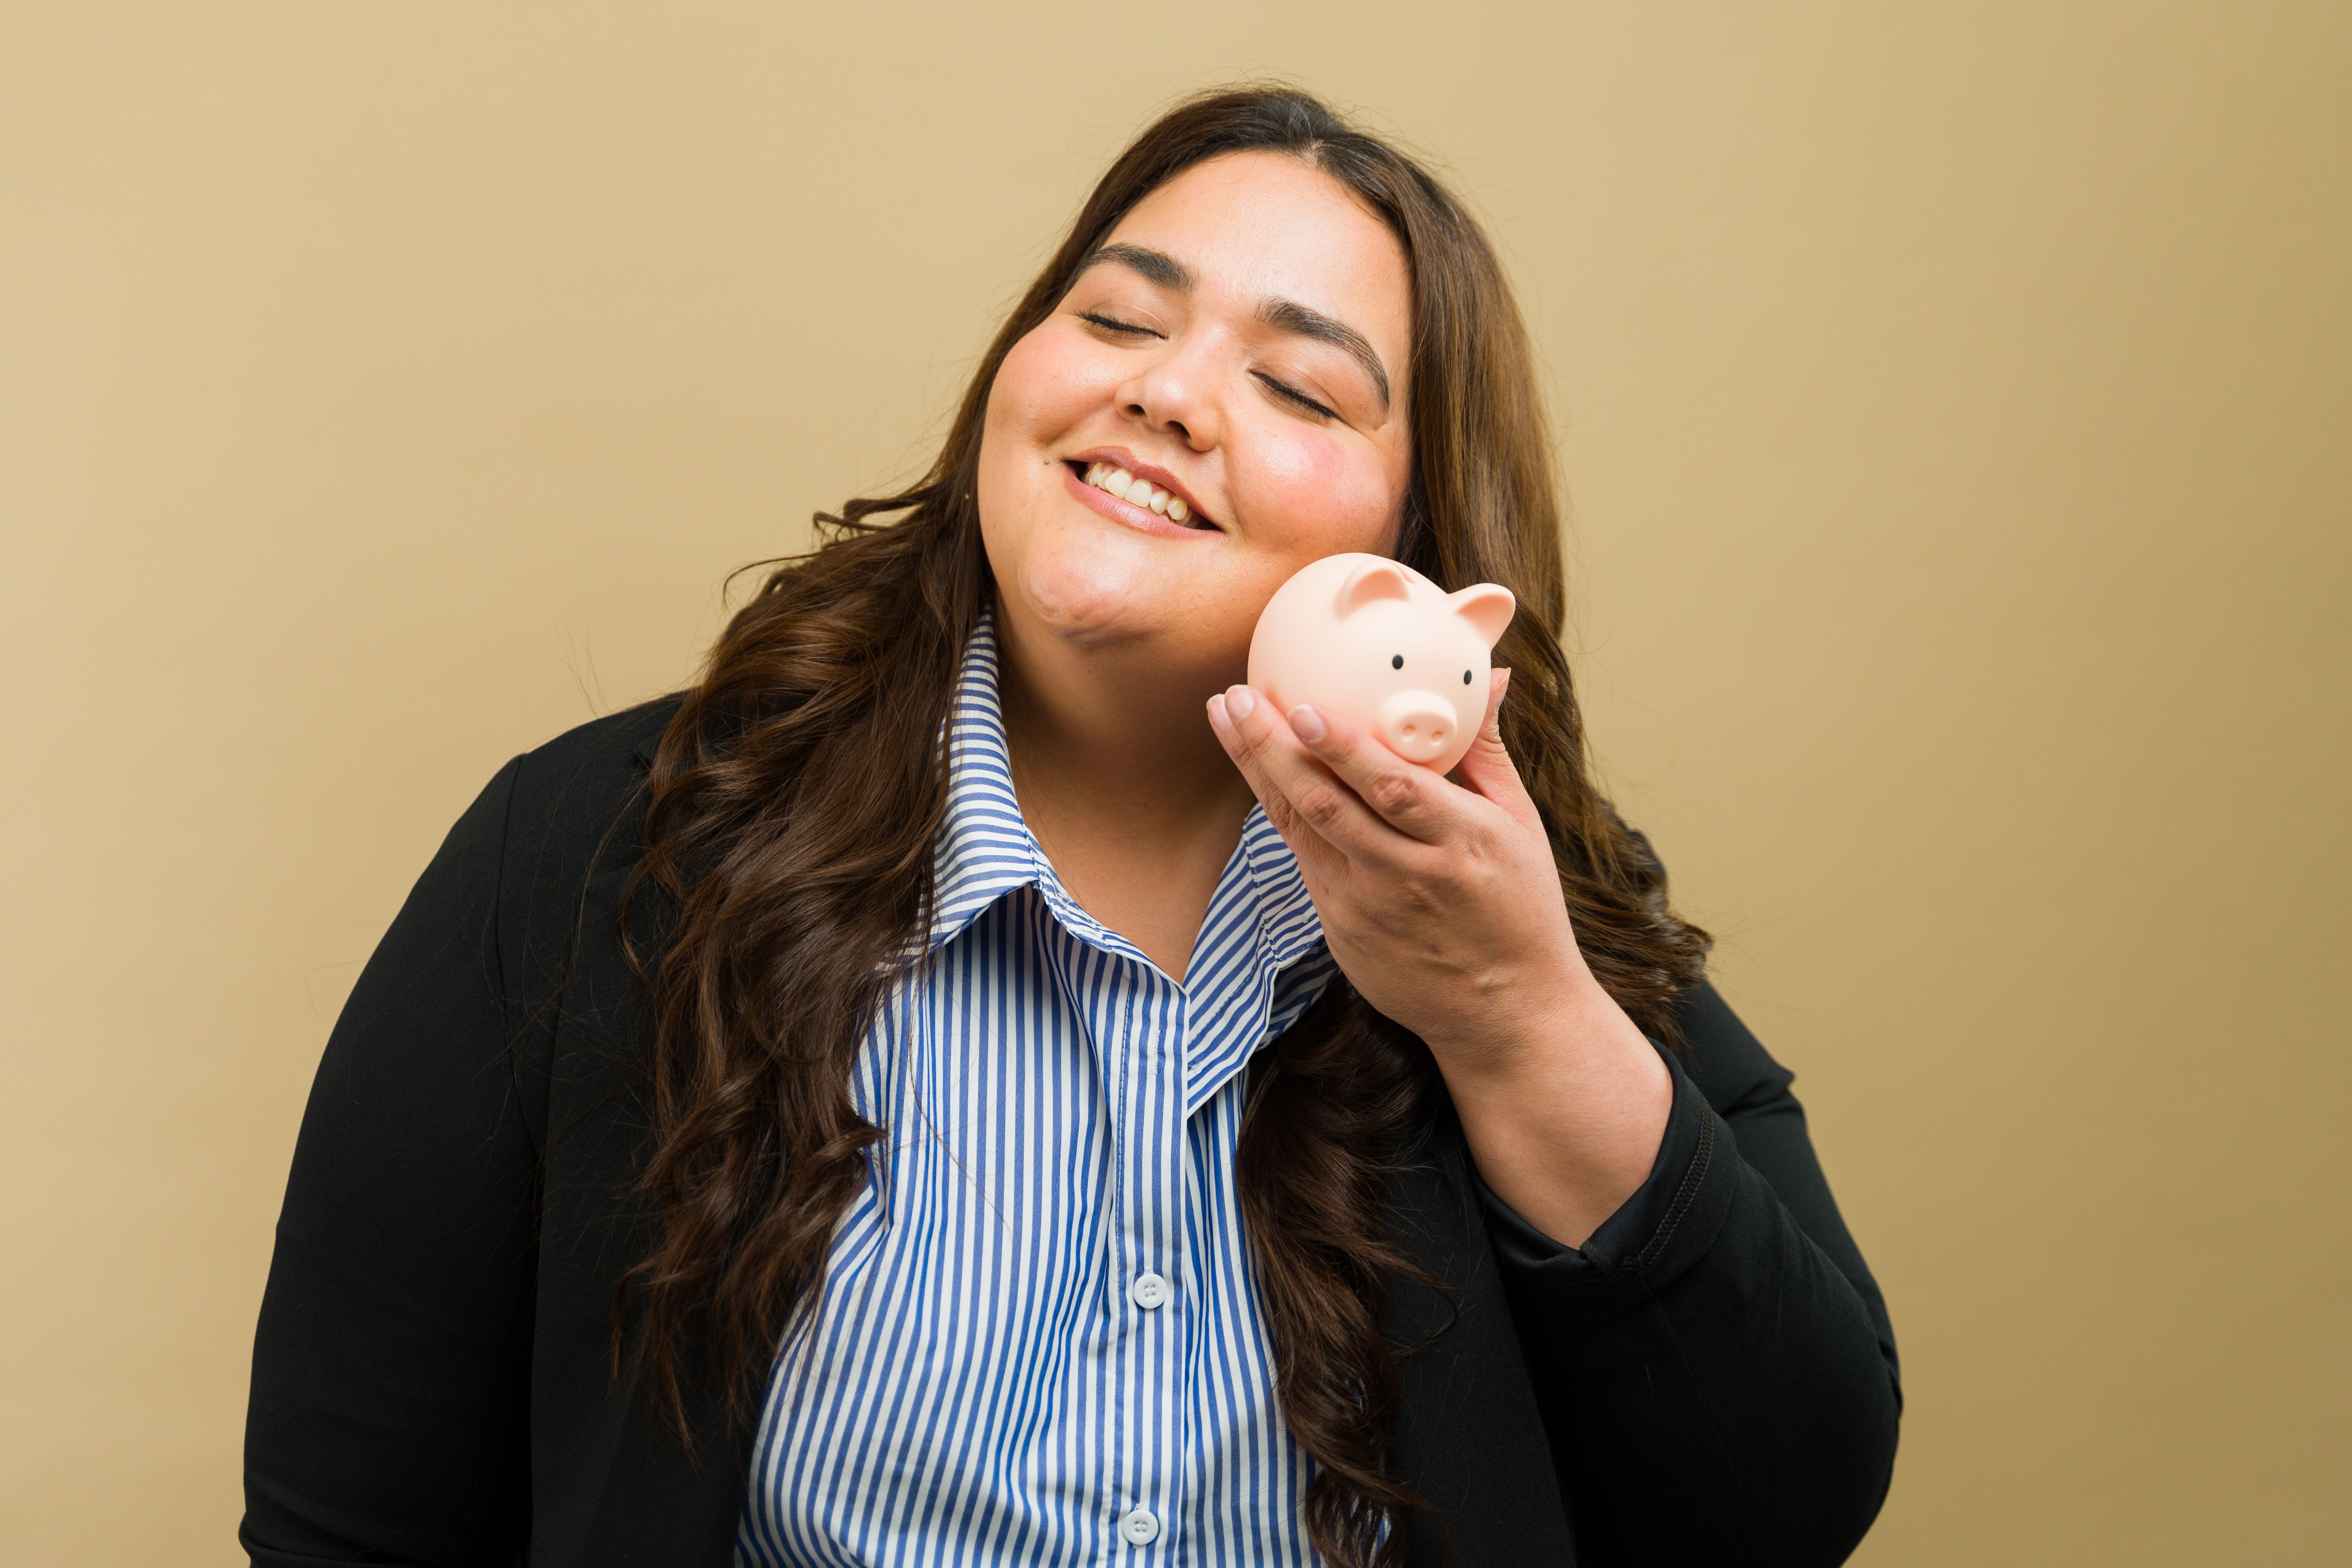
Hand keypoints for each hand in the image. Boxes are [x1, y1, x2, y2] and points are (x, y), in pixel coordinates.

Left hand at [1206, 671, 1670, 1244]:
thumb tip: (1488, 675)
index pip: (1392, 789)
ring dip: (1258, 771)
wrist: (1507, 1014)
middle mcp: (1409, 877)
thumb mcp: (1520, 825)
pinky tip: (1258, 772)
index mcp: (1462, 844)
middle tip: (1234, 695)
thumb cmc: (1521, 909)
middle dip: (1271, 746)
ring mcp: (1367, 911)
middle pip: (1326, 805)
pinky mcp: (1342, 934)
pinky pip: (1304, 861)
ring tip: (1227, 718)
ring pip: (1300, 830)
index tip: (1299, 706)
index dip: (1341, 748)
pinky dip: (1279, 813)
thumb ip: (1486, 750)